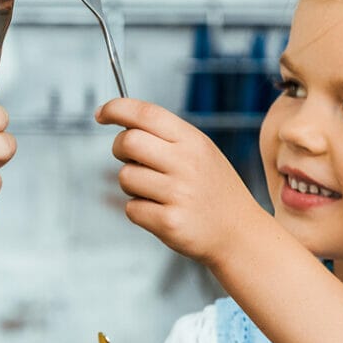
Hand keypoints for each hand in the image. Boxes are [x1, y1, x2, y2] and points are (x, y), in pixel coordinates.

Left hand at [96, 98, 267, 266]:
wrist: (240, 234)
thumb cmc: (213, 190)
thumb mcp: (202, 152)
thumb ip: (167, 136)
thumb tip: (121, 122)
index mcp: (193, 141)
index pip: (146, 113)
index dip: (117, 108)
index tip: (101, 114)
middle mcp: (187, 163)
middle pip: (128, 142)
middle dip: (119, 149)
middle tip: (131, 160)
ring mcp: (179, 193)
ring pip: (125, 177)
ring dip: (132, 186)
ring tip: (157, 193)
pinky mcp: (170, 222)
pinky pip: (132, 208)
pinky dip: (140, 211)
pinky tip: (162, 213)